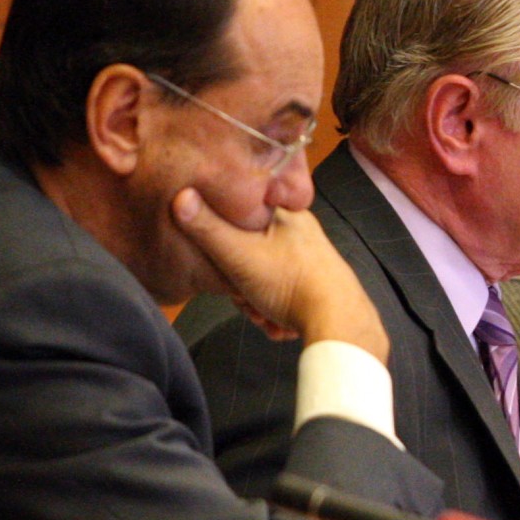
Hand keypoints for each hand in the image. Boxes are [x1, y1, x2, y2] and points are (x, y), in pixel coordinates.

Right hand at [170, 189, 387, 360]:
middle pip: (250, 252)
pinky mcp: (317, 284)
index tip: (222, 265)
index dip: (223, 244)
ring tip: (264, 314)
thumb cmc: (291, 284)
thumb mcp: (238, 254)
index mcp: (286, 214)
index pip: (239, 217)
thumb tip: (180, 196)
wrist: (339, 323)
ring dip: (257, 302)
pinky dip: (275, 312)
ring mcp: (311, 259)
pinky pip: (283, 294)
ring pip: (265, 278)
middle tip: (246, 298)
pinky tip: (277, 323)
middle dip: (240, 284)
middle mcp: (302, 232)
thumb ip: (207, 228)